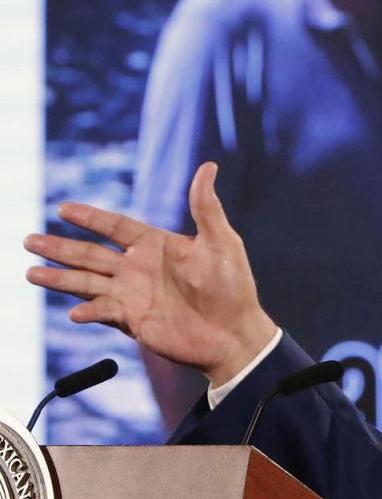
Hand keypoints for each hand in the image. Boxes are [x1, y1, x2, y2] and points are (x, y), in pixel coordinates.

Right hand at [24, 162, 275, 386]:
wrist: (234, 333)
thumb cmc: (233, 286)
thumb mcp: (222, 241)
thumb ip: (206, 206)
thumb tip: (209, 166)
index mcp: (156, 245)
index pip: (115, 226)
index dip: (90, 217)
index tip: (62, 207)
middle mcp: (138, 268)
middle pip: (90, 254)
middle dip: (58, 247)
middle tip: (28, 239)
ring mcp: (132, 295)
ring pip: (86, 282)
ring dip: (58, 278)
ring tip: (30, 272)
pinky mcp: (133, 320)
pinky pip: (102, 312)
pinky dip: (88, 311)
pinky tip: (75, 311)